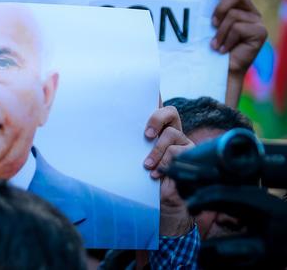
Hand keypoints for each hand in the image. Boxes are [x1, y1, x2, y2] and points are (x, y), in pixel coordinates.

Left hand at [143, 106, 195, 235]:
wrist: (162, 206)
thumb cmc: (144, 181)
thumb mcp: (134, 161)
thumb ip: (132, 146)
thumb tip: (112, 134)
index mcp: (157, 131)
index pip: (159, 109)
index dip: (155, 100)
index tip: (147, 96)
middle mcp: (172, 134)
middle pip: (170, 112)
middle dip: (156, 118)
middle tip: (146, 135)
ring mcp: (183, 144)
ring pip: (171, 135)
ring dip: (157, 151)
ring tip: (147, 166)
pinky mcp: (191, 157)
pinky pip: (177, 153)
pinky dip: (165, 163)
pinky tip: (156, 175)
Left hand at [211, 0, 267, 105]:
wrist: (216, 70)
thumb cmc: (207, 45)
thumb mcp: (205, 24)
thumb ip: (206, 8)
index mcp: (238, 4)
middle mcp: (249, 10)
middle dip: (220, 8)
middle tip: (211, 23)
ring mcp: (256, 21)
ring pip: (234, 14)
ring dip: (220, 31)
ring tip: (215, 44)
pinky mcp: (260, 32)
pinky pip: (239, 28)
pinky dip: (227, 40)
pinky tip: (223, 50)